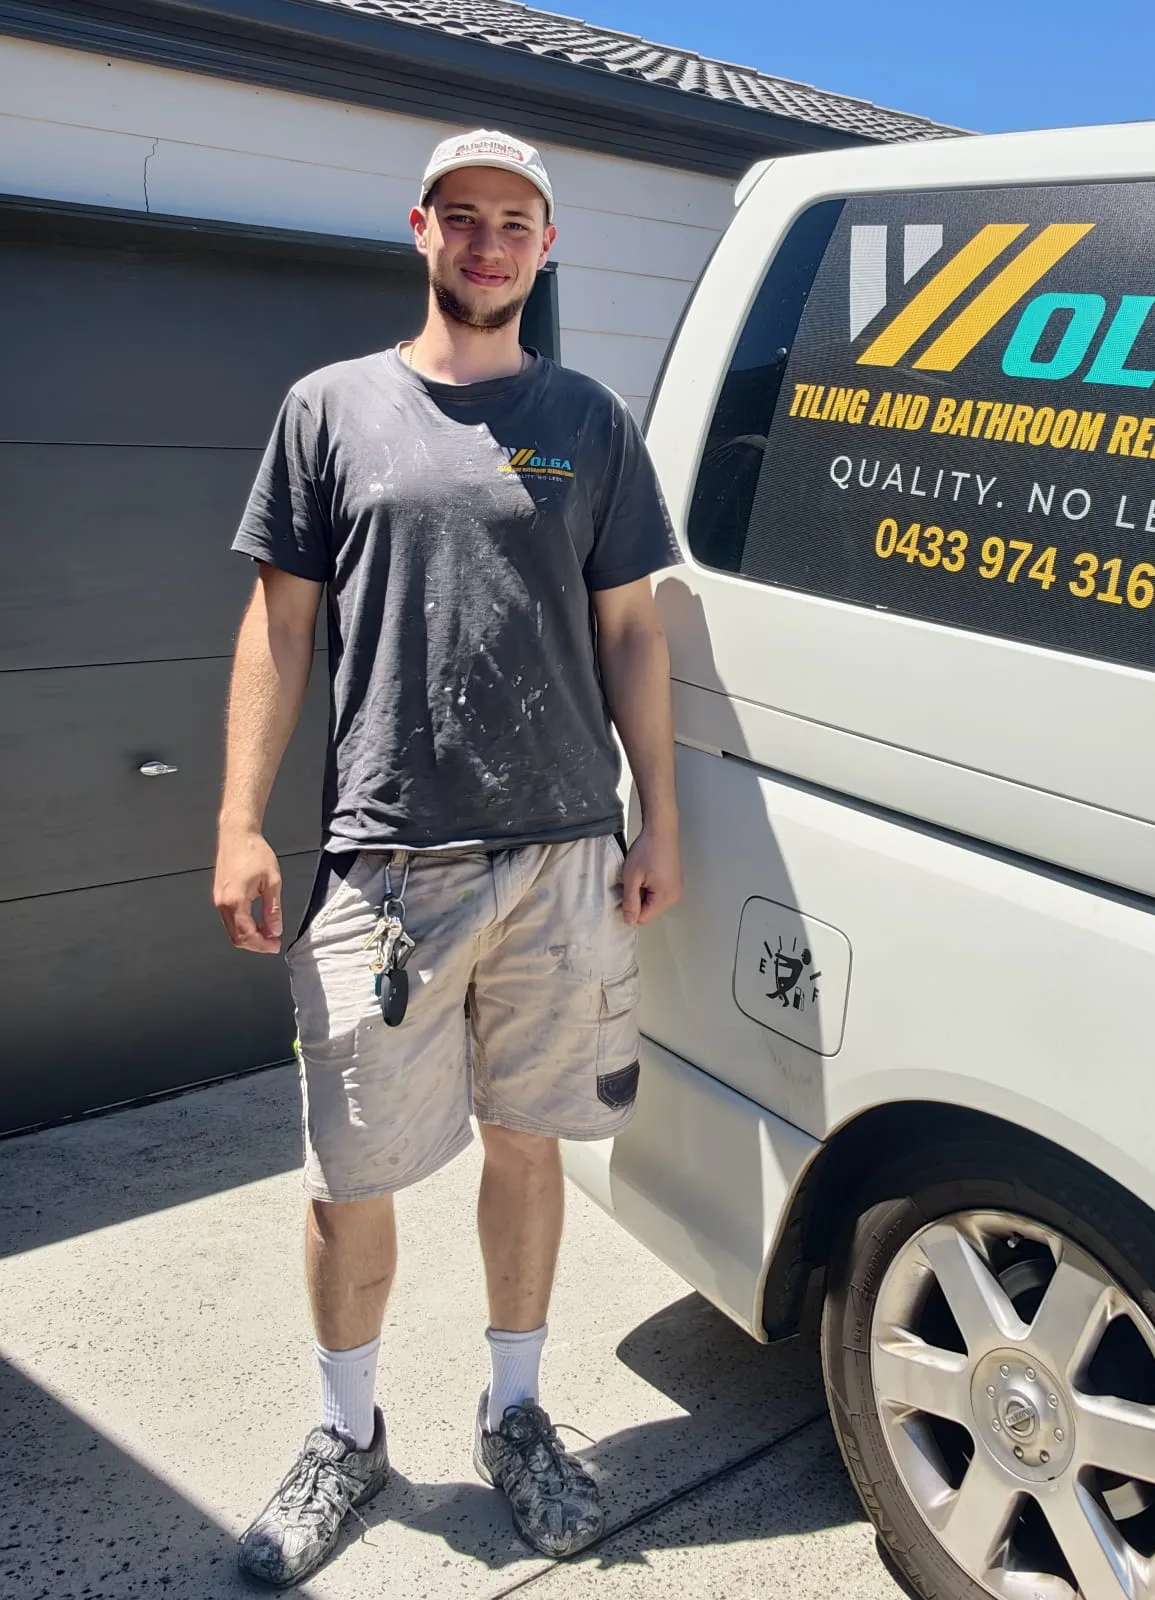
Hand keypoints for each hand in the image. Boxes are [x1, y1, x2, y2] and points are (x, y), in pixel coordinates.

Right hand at [213, 829, 283, 953]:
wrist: (237, 834)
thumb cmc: (253, 851)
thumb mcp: (272, 881)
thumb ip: (273, 909)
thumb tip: (275, 929)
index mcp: (235, 900)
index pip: (247, 934)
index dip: (262, 945)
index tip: (275, 946)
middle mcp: (222, 903)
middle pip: (236, 937)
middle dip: (255, 945)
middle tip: (272, 943)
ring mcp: (218, 900)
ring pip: (231, 930)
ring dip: (249, 936)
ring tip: (268, 933)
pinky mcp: (219, 896)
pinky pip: (228, 920)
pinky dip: (242, 926)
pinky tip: (256, 923)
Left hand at [621, 824, 681, 926]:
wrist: (661, 830)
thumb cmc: (646, 851)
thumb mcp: (632, 877)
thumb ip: (630, 902)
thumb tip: (629, 921)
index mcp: (665, 897)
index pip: (643, 918)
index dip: (630, 909)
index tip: (624, 893)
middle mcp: (674, 896)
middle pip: (649, 911)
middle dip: (637, 901)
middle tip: (632, 881)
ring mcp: (677, 889)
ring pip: (653, 902)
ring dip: (643, 893)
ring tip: (640, 875)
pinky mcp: (675, 882)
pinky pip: (659, 893)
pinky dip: (650, 887)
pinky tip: (647, 873)